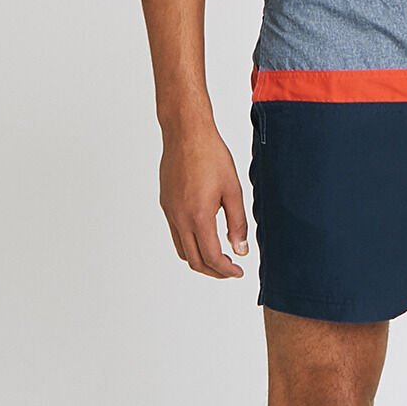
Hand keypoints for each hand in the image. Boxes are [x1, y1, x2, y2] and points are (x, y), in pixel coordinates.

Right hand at [159, 121, 249, 278]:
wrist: (186, 133)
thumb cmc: (211, 156)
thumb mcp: (233, 190)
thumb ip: (237, 223)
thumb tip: (240, 250)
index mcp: (198, 216)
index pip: (211, 257)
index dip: (226, 271)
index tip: (238, 271)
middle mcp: (180, 218)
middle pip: (194, 260)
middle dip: (213, 271)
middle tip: (230, 270)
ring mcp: (170, 212)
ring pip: (182, 249)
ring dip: (200, 259)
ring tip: (219, 255)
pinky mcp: (166, 204)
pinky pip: (175, 233)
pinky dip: (190, 243)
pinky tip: (204, 234)